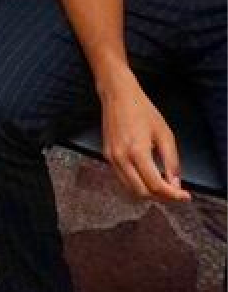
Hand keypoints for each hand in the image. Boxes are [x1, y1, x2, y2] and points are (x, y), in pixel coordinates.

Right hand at [100, 75, 190, 202]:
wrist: (118, 94)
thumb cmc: (141, 109)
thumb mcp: (164, 133)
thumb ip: (171, 161)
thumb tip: (175, 183)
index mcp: (137, 151)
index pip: (156, 185)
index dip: (173, 195)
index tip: (184, 196)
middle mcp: (121, 157)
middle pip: (142, 192)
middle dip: (161, 197)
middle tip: (175, 192)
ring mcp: (111, 158)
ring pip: (131, 189)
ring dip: (148, 192)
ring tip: (162, 186)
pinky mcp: (107, 156)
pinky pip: (122, 179)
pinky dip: (136, 183)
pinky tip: (147, 176)